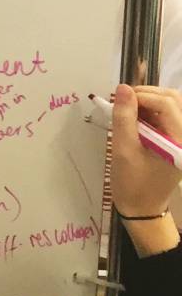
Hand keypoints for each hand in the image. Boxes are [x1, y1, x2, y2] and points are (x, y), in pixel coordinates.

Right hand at [111, 83, 181, 255]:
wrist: (142, 206)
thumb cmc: (132, 182)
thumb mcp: (123, 149)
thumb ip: (124, 118)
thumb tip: (123, 89)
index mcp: (179, 142)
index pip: (167, 104)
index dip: (142, 95)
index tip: (119, 100)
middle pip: (174, 100)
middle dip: (147, 95)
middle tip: (124, 102)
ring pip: (172, 105)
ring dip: (149, 101)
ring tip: (129, 110)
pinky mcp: (176, 140)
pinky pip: (168, 116)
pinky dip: (151, 111)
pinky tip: (136, 119)